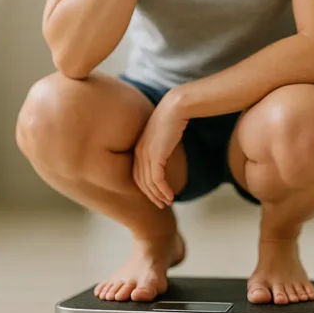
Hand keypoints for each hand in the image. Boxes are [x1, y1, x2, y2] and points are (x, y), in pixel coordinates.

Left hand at [134, 92, 188, 208]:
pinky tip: (171, 195)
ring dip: (158, 195)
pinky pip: (157, 179)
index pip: (137, 174)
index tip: (156, 196)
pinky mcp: (156, 155)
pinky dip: (163, 190)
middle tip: (161, 205)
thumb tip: (165, 154)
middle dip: (151, 195)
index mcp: (138, 147)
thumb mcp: (163, 135)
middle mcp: (139, 152)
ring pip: (149, 183)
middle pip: (140, 181)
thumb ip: (161, 146)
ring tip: (168, 202)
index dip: (146, 188)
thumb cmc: (172, 119)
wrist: (176, 107)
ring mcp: (146, 154)